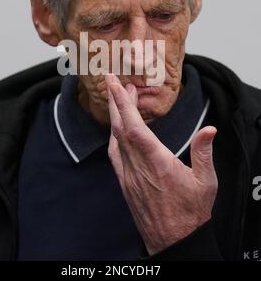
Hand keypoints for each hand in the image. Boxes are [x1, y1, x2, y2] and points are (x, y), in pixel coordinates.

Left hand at [105, 73, 217, 254]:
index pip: (135, 128)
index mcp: (158, 163)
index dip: (123, 105)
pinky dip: (114, 136)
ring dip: (115, 116)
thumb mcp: (205, 183)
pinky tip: (117, 129)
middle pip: (120, 129)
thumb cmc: (190, 213)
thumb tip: (209, 130)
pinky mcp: (125, 183)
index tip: (116, 85)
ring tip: (118, 98)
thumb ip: (203, 153)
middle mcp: (138, 167)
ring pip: (115, 140)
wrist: (173, 242)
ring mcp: (128, 176)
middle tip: (113, 81)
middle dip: (115, 102)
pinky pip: (114, 154)